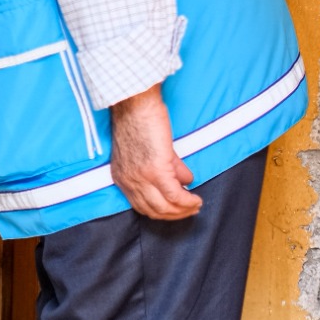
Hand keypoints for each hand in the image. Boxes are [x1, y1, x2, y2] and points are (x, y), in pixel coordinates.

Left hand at [109, 84, 202, 220]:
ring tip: (196, 205)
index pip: (141, 206)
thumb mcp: (151, 150)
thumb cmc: (141, 120)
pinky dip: (188, 201)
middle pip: (154, 211)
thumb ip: (169, 167)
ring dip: (183, 210)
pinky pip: (175, 195)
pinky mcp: (156, 170)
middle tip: (191, 210)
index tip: (177, 209)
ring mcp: (141, 177)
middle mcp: (129, 182)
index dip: (162, 211)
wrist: (135, 104)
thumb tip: (186, 181)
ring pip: (165, 207)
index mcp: (122, 178)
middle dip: (175, 215)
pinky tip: (196, 200)